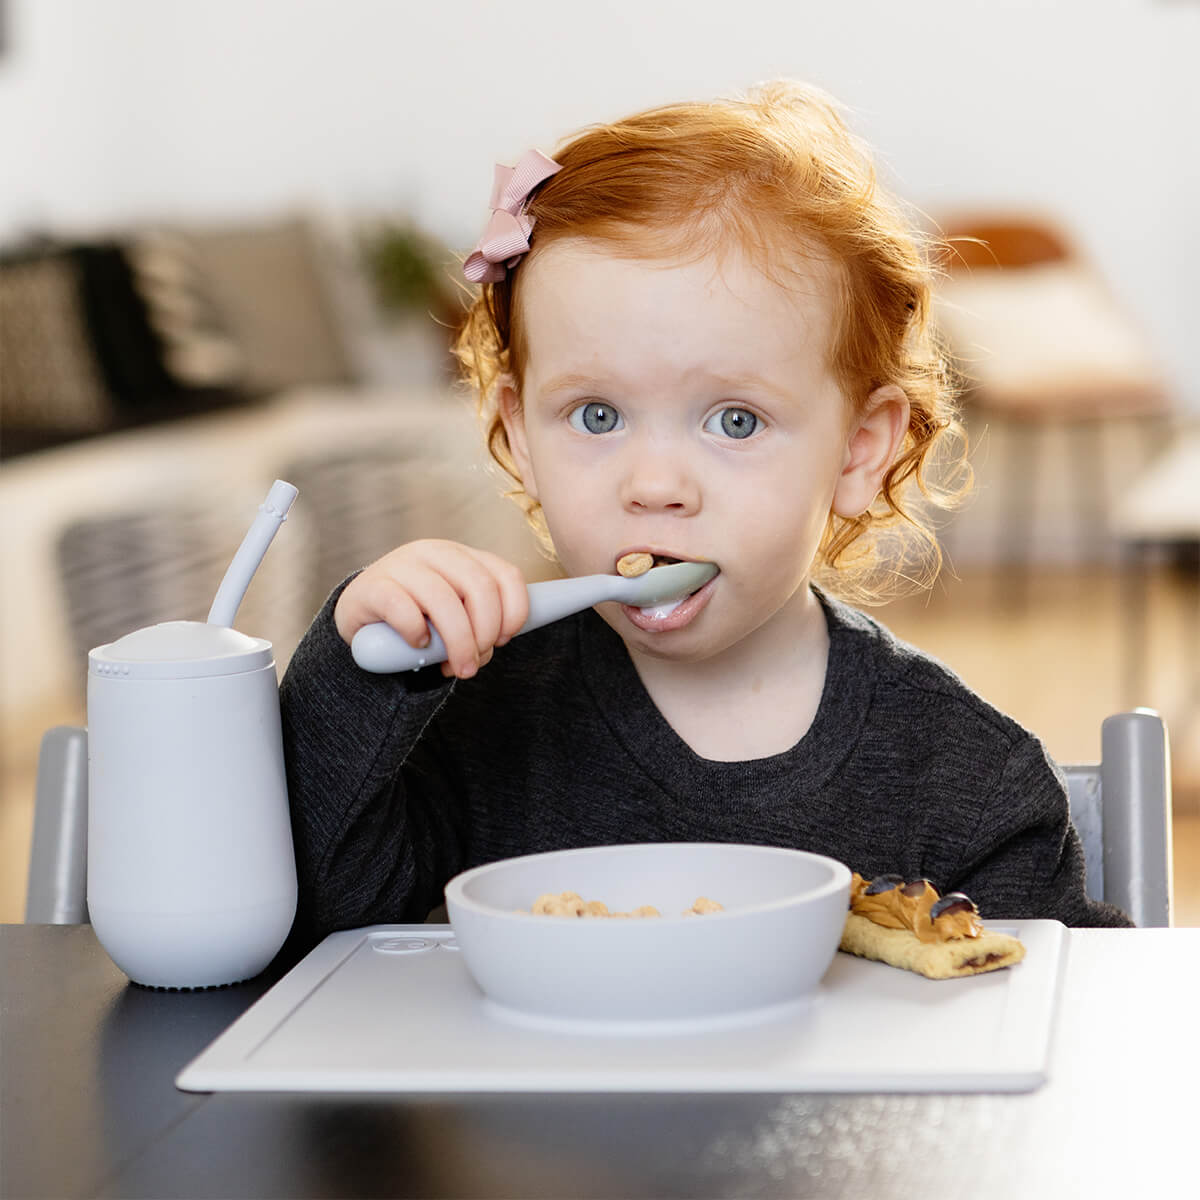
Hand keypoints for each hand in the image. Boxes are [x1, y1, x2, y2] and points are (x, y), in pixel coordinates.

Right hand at [334, 540, 529, 678]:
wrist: (360, 616)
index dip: (514, 612)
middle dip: (484, 633)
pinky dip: (416, 632)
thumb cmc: (417, 617)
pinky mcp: (373, 586)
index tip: (503, 641)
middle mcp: (435, 552)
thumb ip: (478, 622)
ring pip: (443, 600)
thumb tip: (492, 645)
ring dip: (457, 642)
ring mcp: (402, 564)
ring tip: (455, 669)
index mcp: (462, 557)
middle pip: (479, 587)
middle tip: (474, 664)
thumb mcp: (454, 614)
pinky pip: (403, 609)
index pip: (506, 575)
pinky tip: (418, 644)